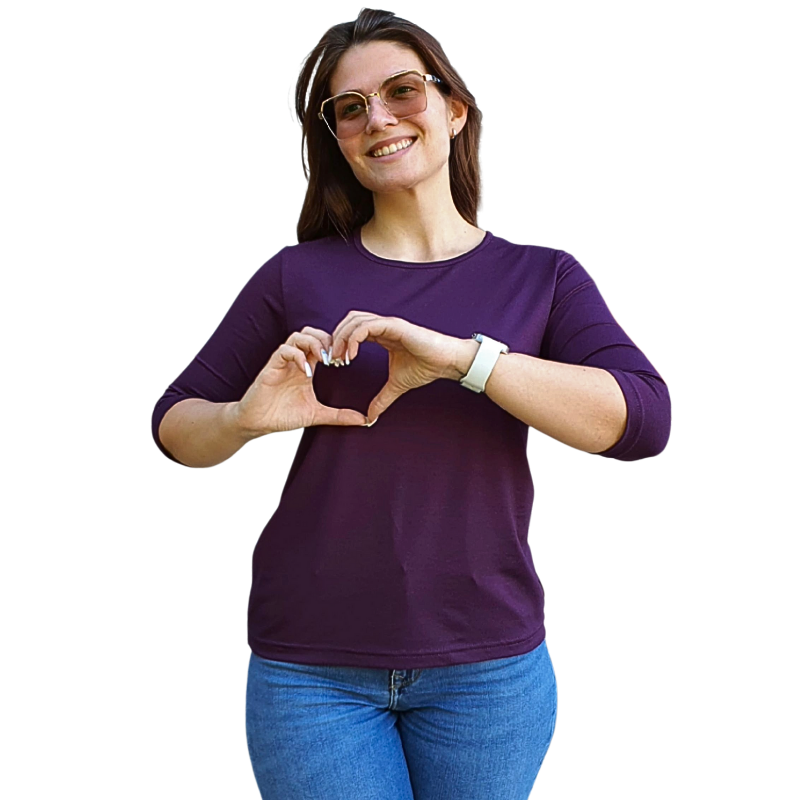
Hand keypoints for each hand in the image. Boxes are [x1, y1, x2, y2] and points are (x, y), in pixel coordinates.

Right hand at [235, 326, 367, 435]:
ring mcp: (282, 362)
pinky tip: (307, 371)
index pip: (322, 343)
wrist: (257, 423)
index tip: (347, 360)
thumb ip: (339, 415)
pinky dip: (298, 356)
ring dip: (313, 344)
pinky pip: (284, 351)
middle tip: (336, 357)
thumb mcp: (317, 415)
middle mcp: (295, 360)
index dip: (336, 346)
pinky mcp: (271, 367)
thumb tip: (364, 420)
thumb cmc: (283, 415)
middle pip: (311, 332)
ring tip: (323, 360)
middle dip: (326, 339)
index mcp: (307, 366)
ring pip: (298, 336)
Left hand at [329, 311, 464, 423]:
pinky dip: (354, 338)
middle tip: (332, 359)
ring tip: (340, 357)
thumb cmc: (426, 367)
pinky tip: (352, 355)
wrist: (446, 362)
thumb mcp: (397, 386)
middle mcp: (382, 325)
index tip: (336, 364)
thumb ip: (382, 399)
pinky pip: (366, 327)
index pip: (352, 330)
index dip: (340, 344)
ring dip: (342, 337)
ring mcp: (388, 323)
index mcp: (382, 335)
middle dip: (336, 338)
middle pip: (349, 321)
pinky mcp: (394, 326)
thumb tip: (370, 418)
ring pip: (355, 320)